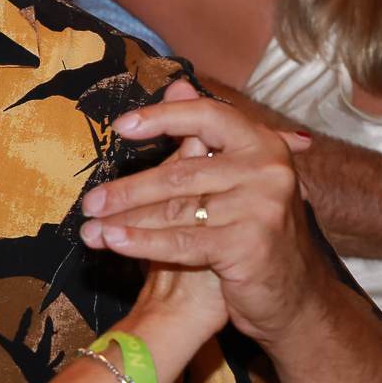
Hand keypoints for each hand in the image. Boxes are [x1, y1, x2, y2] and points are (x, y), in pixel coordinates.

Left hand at [79, 81, 319, 344]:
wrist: (292, 296)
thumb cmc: (250, 233)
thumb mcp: (231, 180)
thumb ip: (203, 136)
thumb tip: (176, 86)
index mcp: (263, 145)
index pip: (207, 117)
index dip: (162, 118)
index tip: (121, 127)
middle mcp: (268, 170)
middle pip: (179, 174)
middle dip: (127, 191)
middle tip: (89, 203)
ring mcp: (262, 207)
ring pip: (176, 211)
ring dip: (126, 221)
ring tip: (90, 229)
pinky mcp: (250, 244)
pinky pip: (182, 241)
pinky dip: (142, 243)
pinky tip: (112, 242)